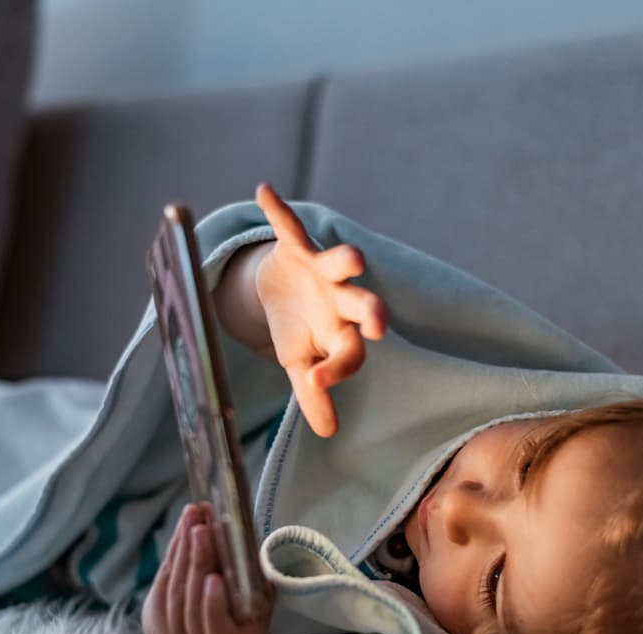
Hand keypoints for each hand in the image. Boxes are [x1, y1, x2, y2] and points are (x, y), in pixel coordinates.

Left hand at [141, 503, 272, 633]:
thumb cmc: (241, 623)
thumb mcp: (258, 612)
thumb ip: (257, 590)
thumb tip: (256, 551)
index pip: (219, 632)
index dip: (213, 607)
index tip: (214, 578)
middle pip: (191, 605)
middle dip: (196, 563)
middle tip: (201, 529)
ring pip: (174, 593)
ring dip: (182, 552)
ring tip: (192, 521)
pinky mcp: (156, 621)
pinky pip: (162, 585)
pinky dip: (172, 557)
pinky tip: (180, 534)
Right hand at [254, 183, 387, 436]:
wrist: (281, 288)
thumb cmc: (299, 330)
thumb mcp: (300, 363)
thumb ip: (313, 393)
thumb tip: (328, 433)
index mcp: (343, 334)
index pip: (349, 354)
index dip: (335, 368)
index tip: (316, 379)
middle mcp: (342, 301)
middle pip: (362, 306)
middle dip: (370, 312)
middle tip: (378, 324)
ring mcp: (324, 271)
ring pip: (341, 263)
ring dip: (346, 259)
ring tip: (353, 258)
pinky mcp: (299, 245)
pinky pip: (289, 226)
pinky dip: (277, 209)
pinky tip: (264, 191)